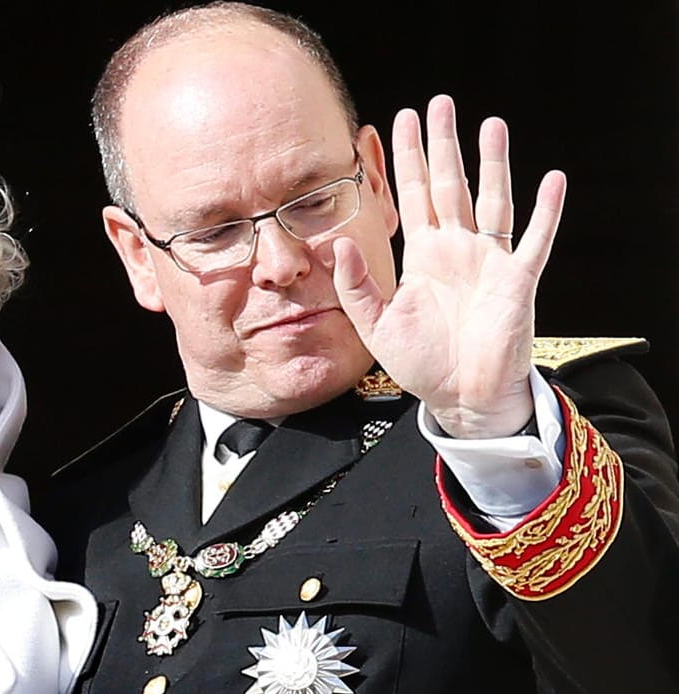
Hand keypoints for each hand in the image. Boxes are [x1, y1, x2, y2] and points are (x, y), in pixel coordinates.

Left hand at [332, 94, 564, 437]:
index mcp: (422, 256)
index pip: (411, 196)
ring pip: (492, 200)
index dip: (405, 160)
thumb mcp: (374, 325)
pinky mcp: (517, 280)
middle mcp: (456, 249)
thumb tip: (334, 245)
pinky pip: (535, 240)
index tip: (397, 121)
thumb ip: (354, 286)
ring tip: (491, 125)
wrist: (461, 398)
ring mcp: (489, 261)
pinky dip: (546, 211)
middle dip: (444, 145)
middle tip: (439, 103)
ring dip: (493, 163)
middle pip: (450, 185)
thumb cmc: (422, 363)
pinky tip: (551, 181)